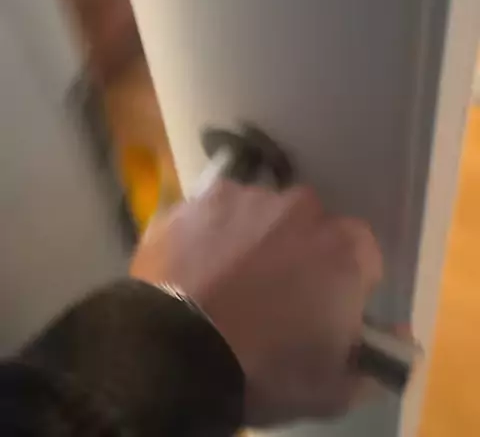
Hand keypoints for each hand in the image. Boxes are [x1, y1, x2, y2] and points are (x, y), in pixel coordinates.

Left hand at [130, 179, 382, 425]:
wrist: (173, 351)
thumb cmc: (263, 370)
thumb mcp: (330, 389)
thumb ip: (372, 362)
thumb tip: (397, 338)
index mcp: (345, 248)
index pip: (363, 258)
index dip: (345, 286)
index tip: (323, 313)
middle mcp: (302, 208)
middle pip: (311, 228)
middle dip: (299, 254)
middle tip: (273, 297)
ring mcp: (247, 196)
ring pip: (261, 215)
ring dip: (253, 239)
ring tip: (226, 284)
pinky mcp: (199, 198)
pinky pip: (215, 213)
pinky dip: (209, 233)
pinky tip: (193, 268)